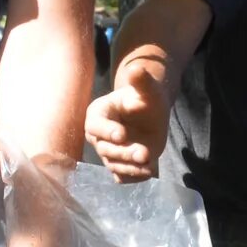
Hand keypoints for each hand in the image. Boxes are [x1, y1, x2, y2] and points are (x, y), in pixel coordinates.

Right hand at [84, 54, 170, 181]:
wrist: (151, 112)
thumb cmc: (145, 97)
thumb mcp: (146, 88)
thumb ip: (140, 80)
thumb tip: (137, 68)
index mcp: (98, 114)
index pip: (96, 125)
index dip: (107, 131)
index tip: (122, 134)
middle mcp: (99, 136)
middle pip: (106, 149)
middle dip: (124, 153)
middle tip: (144, 153)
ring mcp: (109, 152)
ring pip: (114, 165)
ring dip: (130, 168)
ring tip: (148, 165)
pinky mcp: (121, 165)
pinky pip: (122, 176)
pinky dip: (134, 178)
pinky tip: (149, 173)